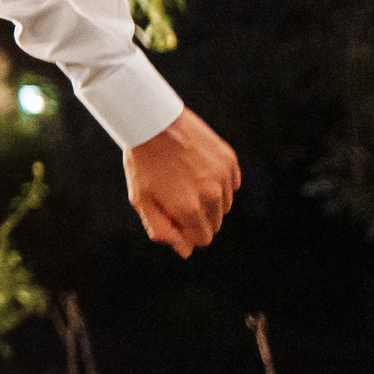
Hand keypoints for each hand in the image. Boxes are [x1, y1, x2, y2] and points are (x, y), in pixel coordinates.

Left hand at [124, 108, 238, 257]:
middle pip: (215, 224)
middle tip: (176, 197)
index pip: (202, 239)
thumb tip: (186, 251)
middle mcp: (212, 195)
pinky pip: (232, 184)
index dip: (188, 233)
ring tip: (186, 181)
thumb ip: (163, 229)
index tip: (175, 219)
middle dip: (198, 218)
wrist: (153, 122)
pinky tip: (199, 170)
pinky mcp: (230, 161)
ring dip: (209, 201)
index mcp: (189, 209)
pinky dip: (219, 183)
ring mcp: (223, 177)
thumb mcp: (142, 199)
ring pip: (225, 205)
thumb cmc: (143, 163)